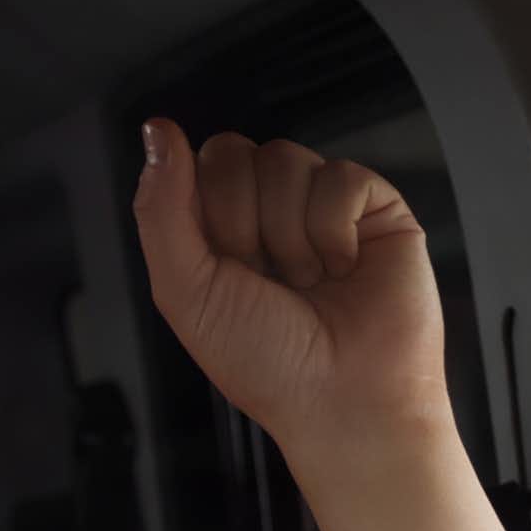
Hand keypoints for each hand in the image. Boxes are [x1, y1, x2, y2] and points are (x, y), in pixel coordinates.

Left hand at [131, 121, 452, 459]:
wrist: (342, 400)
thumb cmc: (266, 365)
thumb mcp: (185, 292)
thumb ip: (161, 210)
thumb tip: (156, 130)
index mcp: (216, 236)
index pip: (195, 166)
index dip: (201, 208)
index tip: (221, 263)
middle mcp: (266, 216)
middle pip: (234, 153)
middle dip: (241, 223)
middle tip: (266, 279)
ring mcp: (320, 208)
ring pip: (285, 159)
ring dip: (288, 235)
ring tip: (308, 282)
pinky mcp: (375, 207)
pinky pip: (341, 175)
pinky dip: (335, 230)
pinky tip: (344, 269)